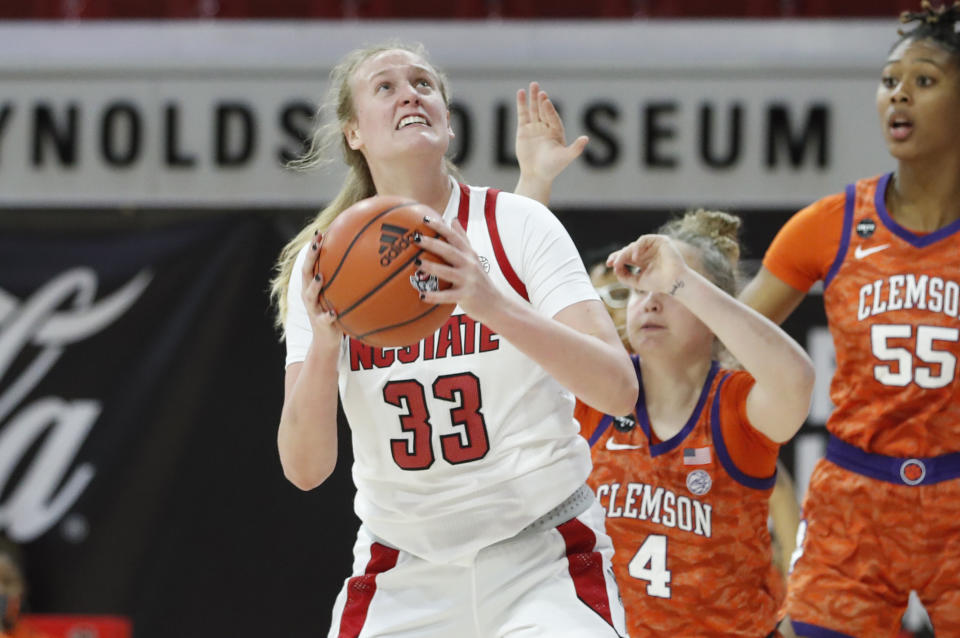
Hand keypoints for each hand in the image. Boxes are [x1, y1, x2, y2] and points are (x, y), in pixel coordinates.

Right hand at [301, 232, 342, 346]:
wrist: (327, 340)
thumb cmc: (335, 311)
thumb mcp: (338, 293)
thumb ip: (344, 279)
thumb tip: (365, 258)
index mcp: (312, 285)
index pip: (311, 262)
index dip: (313, 248)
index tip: (320, 232)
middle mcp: (309, 294)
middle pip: (306, 273)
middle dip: (310, 257)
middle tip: (316, 244)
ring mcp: (313, 309)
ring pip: (310, 295)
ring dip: (314, 286)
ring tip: (321, 277)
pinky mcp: (320, 323)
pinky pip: (323, 319)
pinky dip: (328, 315)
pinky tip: (334, 313)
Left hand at [414, 216, 502, 323]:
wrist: (496, 304)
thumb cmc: (480, 280)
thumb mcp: (474, 257)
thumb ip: (463, 239)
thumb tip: (453, 220)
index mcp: (469, 254)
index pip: (454, 237)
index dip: (440, 227)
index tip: (425, 219)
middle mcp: (469, 265)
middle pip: (449, 251)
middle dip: (433, 243)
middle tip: (416, 238)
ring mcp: (468, 280)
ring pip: (448, 272)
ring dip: (432, 267)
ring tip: (417, 263)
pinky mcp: (466, 296)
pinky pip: (448, 296)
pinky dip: (435, 296)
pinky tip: (421, 295)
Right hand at [515, 82, 587, 183]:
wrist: (536, 175)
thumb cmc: (552, 168)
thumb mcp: (565, 158)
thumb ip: (575, 148)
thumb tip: (586, 138)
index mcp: (557, 131)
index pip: (553, 117)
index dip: (549, 110)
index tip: (546, 102)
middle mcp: (546, 127)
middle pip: (544, 111)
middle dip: (542, 101)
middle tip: (540, 91)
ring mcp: (535, 127)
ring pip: (534, 110)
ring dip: (533, 98)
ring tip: (533, 85)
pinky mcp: (523, 129)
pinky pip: (523, 114)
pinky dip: (522, 104)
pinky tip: (521, 92)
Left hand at [607, 235, 689, 295]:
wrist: (674, 282)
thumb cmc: (658, 283)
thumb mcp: (637, 281)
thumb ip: (625, 276)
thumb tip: (614, 269)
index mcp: (642, 260)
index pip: (627, 256)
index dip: (617, 258)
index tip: (608, 264)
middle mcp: (647, 252)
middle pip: (628, 250)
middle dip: (619, 255)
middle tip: (612, 263)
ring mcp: (653, 246)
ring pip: (634, 245)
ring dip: (625, 253)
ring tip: (620, 262)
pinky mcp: (660, 240)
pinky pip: (644, 239)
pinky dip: (637, 247)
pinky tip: (634, 257)